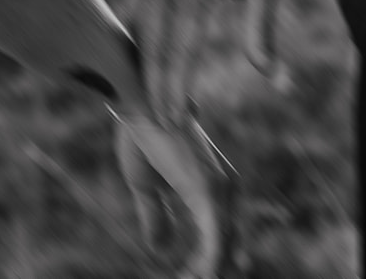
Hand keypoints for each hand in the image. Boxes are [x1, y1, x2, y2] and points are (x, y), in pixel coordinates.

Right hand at [114, 107, 230, 278]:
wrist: (139, 104)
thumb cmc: (142, 135)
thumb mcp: (146, 186)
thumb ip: (155, 217)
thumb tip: (158, 249)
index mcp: (210, 186)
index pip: (219, 233)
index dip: (206, 261)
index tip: (187, 277)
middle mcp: (223, 189)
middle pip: (226, 244)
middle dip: (209, 269)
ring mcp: (219, 191)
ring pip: (222, 248)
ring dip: (205, 271)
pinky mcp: (209, 194)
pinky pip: (214, 242)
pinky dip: (207, 264)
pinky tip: (197, 277)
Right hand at [130, 0, 284, 125]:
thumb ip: (261, 29)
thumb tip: (271, 77)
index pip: (180, 51)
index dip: (177, 90)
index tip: (178, 122)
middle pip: (151, 49)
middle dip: (155, 91)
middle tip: (161, 127)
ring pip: (136, 35)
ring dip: (143, 72)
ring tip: (151, 107)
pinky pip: (132, 15)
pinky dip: (137, 46)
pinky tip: (145, 70)